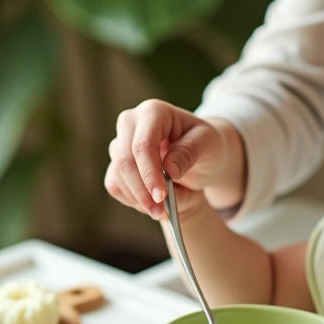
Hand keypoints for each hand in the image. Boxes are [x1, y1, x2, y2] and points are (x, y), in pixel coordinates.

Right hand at [104, 99, 234, 219]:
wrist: (200, 156)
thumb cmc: (204, 145)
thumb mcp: (209, 144)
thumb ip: (190, 152)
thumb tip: (169, 169)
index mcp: (154, 112)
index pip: (143, 145)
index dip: (149, 173)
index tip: (161, 196)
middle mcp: (131, 123)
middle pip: (124, 160)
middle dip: (141, 191)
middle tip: (160, 211)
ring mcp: (120, 142)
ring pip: (117, 174)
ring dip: (138, 198)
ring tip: (162, 210)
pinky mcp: (116, 162)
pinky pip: (114, 184)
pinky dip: (131, 198)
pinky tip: (150, 203)